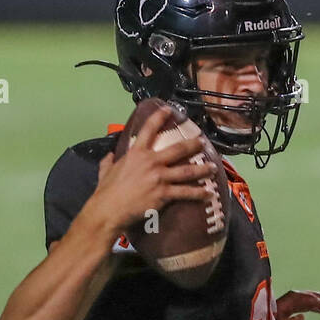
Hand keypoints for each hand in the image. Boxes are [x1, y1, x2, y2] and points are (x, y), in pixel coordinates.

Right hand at [90, 105, 216, 231]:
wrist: (109, 209)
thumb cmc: (106, 190)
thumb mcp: (105, 169)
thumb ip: (110, 160)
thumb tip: (110, 155)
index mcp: (136, 153)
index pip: (149, 129)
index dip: (160, 117)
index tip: (170, 110)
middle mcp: (151, 161)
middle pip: (178, 149)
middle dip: (193, 144)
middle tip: (203, 141)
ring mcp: (159, 177)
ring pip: (187, 171)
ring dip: (202, 169)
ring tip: (213, 167)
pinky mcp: (164, 193)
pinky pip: (186, 192)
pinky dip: (199, 193)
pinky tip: (208, 193)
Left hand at [275, 289, 319, 319]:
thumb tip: (302, 316)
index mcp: (280, 306)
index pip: (299, 298)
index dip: (312, 299)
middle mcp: (281, 306)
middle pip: (300, 298)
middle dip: (315, 298)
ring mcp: (280, 312)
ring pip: (298, 306)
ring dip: (312, 307)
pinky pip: (293, 316)